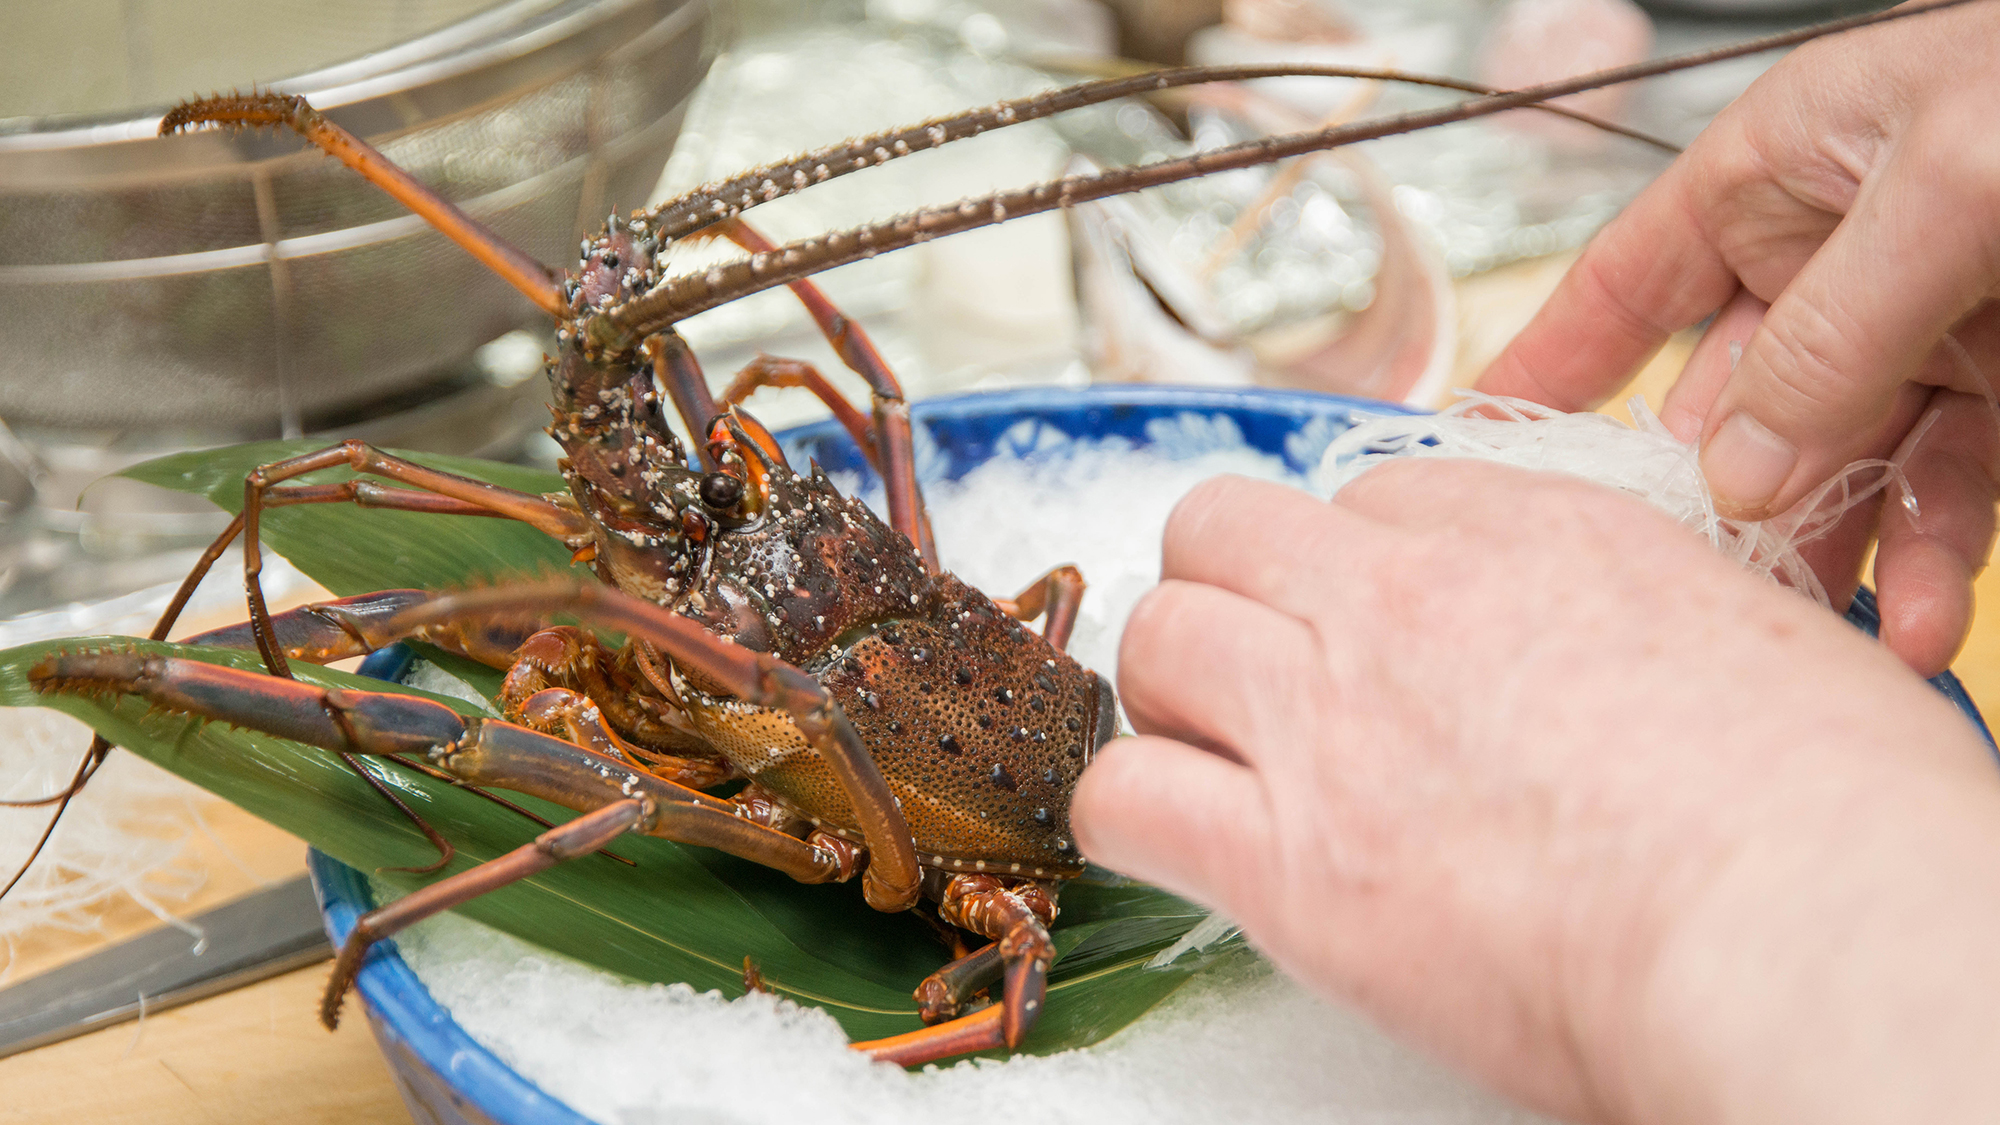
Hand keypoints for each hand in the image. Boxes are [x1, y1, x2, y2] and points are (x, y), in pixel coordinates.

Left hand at [1073, 465, 1999, 1124]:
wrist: (1807, 930)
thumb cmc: (1832, 813)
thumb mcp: (1751, 633)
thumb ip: (1633, 611)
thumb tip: (1607, 644)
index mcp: (1526, 533)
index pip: (1366, 495)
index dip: (1351, 564)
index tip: (1363, 622)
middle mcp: (1402, 601)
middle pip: (1221, 529)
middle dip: (1224, 590)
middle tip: (1253, 669)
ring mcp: (1327, 721)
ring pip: (1156, 639)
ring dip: (1170, 695)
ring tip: (1210, 756)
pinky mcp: (1285, 862)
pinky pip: (1126, 799)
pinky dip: (1129, 816)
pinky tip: (1177, 843)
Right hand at [1477, 1, 1999, 675]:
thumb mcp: (1952, 182)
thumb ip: (1834, 332)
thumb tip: (1737, 472)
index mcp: (1787, 170)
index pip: (1632, 279)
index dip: (1553, 362)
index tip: (1477, 450)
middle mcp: (1843, 259)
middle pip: (1728, 403)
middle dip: (1704, 503)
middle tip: (1677, 597)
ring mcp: (1929, 332)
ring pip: (1834, 469)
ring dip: (1822, 558)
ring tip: (1805, 640)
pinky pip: (1946, 494)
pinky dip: (1928, 564)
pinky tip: (1916, 628)